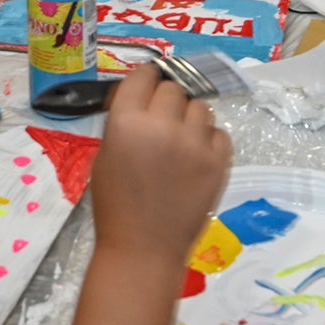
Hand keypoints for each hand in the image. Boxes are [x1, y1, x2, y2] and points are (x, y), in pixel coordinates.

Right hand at [89, 64, 231, 269]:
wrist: (144, 249)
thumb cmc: (115, 205)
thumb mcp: (105, 155)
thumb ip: (123, 121)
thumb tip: (141, 97)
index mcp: (126, 122)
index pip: (143, 76)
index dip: (145, 79)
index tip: (146, 87)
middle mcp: (162, 125)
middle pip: (173, 88)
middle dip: (166, 100)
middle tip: (161, 121)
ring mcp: (195, 143)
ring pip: (200, 107)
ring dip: (189, 118)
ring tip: (180, 140)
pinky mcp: (218, 162)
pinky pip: (219, 133)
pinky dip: (209, 140)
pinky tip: (196, 156)